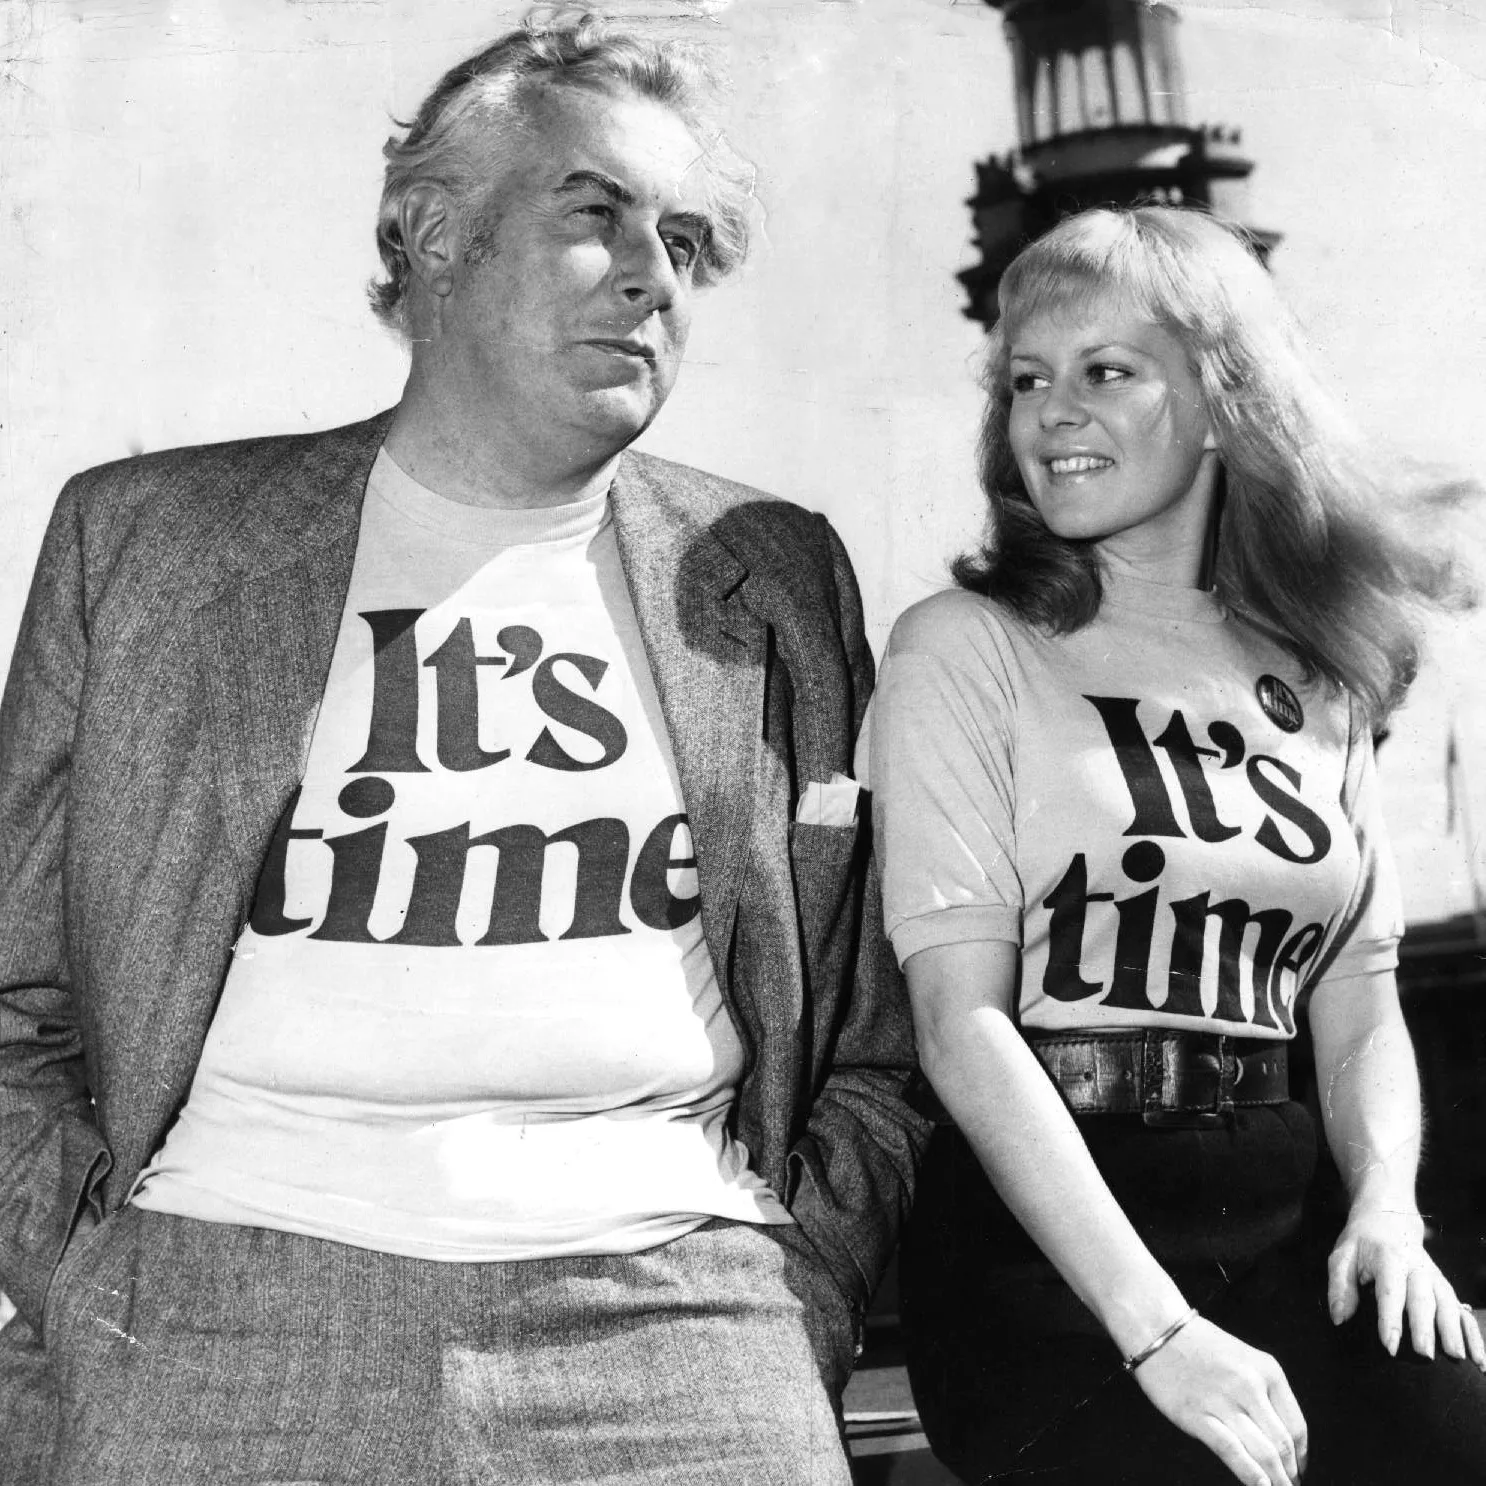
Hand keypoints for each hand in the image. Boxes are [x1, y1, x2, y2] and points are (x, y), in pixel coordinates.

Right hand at [1133, 1316, 1305, 1485]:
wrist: (1158, 1328)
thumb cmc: (1200, 1344)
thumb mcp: (1245, 1359)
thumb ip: (1264, 1393)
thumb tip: (1278, 1440)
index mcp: (1267, 1370)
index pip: (1296, 1426)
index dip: (1301, 1457)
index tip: (1298, 1470)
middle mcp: (1250, 1385)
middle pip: (1282, 1444)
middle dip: (1289, 1473)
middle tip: (1289, 1485)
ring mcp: (1223, 1401)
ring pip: (1263, 1452)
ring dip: (1275, 1480)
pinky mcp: (1198, 1414)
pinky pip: (1232, 1451)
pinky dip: (1251, 1475)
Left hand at [1328, 1205, 1485, 1367]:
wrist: (1389, 1218)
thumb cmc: (1362, 1242)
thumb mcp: (1342, 1255)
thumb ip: (1339, 1286)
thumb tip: (1339, 1318)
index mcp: (1389, 1259)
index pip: (1390, 1291)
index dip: (1389, 1319)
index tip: (1389, 1345)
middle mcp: (1417, 1268)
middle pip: (1423, 1299)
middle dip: (1425, 1327)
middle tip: (1425, 1355)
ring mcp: (1435, 1278)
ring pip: (1448, 1304)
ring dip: (1454, 1331)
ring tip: (1457, 1358)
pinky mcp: (1446, 1288)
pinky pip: (1463, 1311)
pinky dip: (1473, 1334)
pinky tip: (1479, 1358)